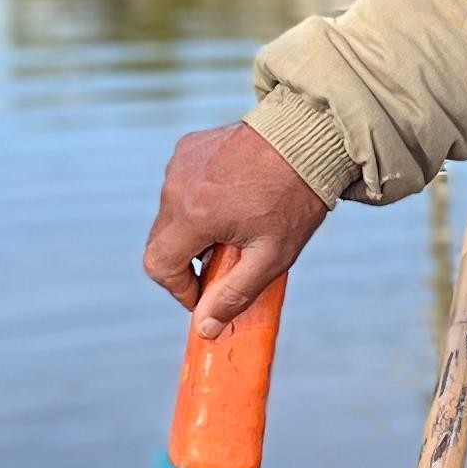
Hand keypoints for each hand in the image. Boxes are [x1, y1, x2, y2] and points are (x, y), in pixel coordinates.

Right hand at [144, 120, 334, 336]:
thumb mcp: (270, 257)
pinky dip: (196, 199)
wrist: (307, 138)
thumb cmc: (294, 199)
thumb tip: (204, 329)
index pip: (159, 267)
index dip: (179, 289)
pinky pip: (180, 184)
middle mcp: (177, 187)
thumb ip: (232, 295)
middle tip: (223, 264)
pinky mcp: (188, 147)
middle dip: (185, 262)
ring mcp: (180, 163)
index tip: (204, 294)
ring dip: (193, 229)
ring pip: (170, 213)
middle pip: (161, 242)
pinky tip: (232, 197)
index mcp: (194, 215)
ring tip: (235, 226)